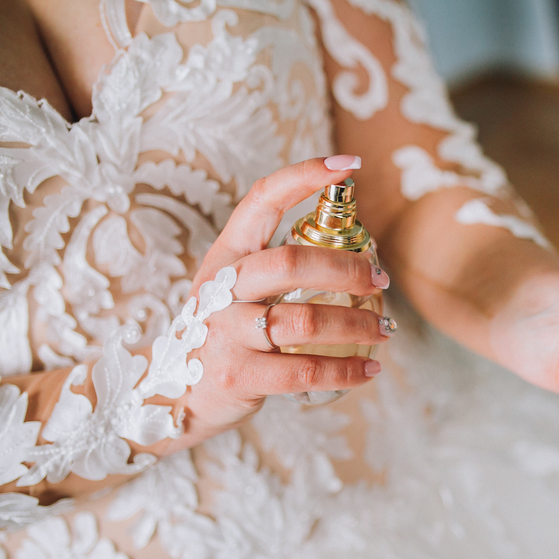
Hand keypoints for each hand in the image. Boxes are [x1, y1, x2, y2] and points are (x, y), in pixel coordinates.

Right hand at [174, 156, 391, 448]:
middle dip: (346, 267)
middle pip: (291, 263)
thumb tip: (354, 248)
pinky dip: (346, 370)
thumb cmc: (223, 333)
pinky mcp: (239, 376)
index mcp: (227, 256)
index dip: (303, 177)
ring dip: (357, 323)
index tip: (347, 165)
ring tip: (384, 329)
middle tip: (380, 278)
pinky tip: (369, 369)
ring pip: (306, 321)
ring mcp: (227, 332)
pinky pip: (305, 371)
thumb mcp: (234, 288)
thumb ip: (277, 267)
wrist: (173, 393)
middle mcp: (222, 288)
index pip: (261, 200)